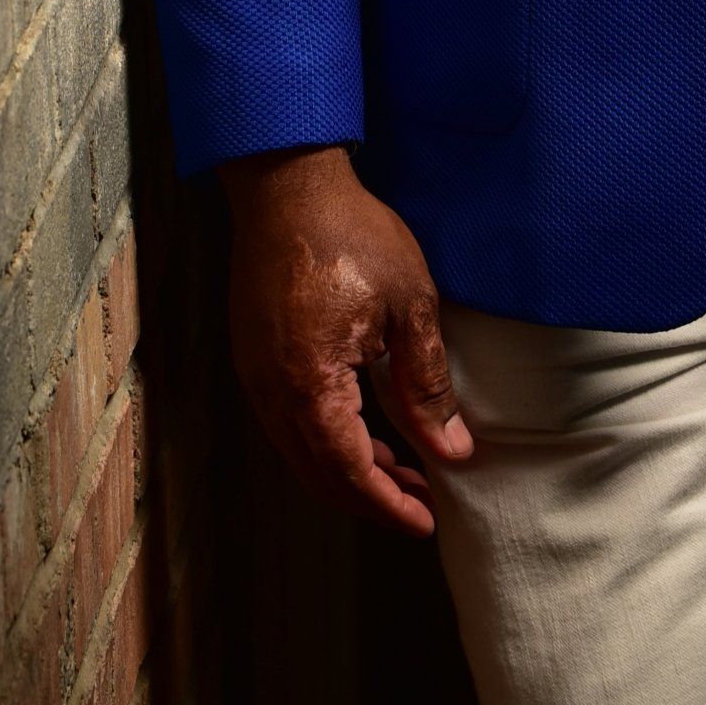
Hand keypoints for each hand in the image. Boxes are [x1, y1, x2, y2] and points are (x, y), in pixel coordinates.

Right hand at [220, 145, 471, 533]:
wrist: (288, 183)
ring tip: (400, 471)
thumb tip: (453, 451)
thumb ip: (426, 385)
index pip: (350, 472)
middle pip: (319, 473)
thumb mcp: (410, 305)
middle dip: (371, 497)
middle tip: (420, 502)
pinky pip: (286, 422)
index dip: (388, 505)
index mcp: (311, 385)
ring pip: (299, 452)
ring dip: (348, 471)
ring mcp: (255, 374)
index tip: (426, 522)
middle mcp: (271, 392)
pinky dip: (324, 440)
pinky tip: (359, 428)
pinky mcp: (253, 355)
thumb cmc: (352, 235)